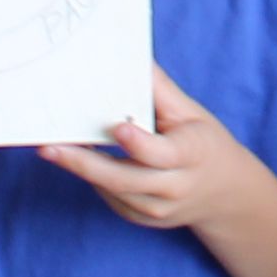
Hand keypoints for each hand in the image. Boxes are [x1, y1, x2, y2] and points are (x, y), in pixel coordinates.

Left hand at [44, 69, 268, 235]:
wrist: (225, 194)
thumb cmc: (204, 143)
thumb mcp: (192, 114)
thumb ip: (161, 91)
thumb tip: (132, 58)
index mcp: (192, 155)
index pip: (163, 154)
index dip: (139, 143)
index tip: (117, 127)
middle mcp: (176, 187)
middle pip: (126, 179)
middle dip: (85, 163)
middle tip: (50, 148)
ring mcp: (159, 208)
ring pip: (114, 191)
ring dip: (82, 170)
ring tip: (53, 150)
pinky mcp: (144, 218)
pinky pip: (112, 199)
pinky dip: (94, 179)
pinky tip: (76, 161)